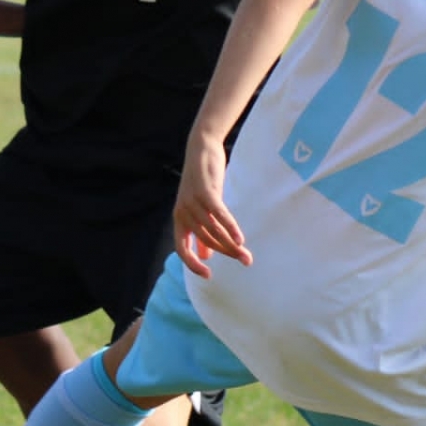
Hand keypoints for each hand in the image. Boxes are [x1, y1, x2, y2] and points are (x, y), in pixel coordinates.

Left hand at [173, 137, 248, 279]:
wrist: (200, 149)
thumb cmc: (201, 180)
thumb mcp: (198, 207)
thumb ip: (200, 230)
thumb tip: (206, 255)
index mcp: (179, 219)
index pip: (182, 249)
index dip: (193, 265)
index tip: (208, 276)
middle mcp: (183, 213)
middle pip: (206, 241)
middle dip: (225, 253)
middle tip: (245, 261)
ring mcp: (193, 202)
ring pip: (214, 231)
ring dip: (232, 245)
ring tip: (246, 254)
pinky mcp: (206, 192)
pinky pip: (220, 215)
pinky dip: (231, 228)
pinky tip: (241, 238)